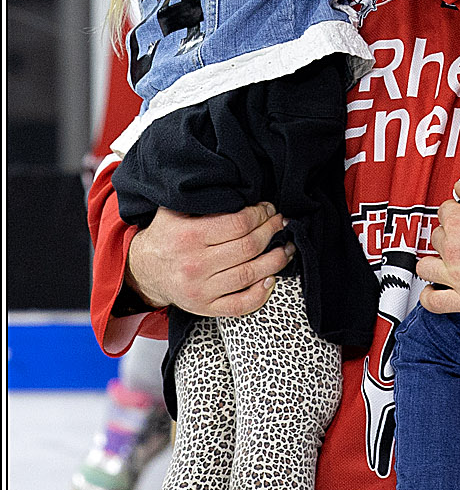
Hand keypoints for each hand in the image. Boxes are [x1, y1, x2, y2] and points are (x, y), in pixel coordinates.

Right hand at [126, 203, 294, 317]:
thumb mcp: (173, 210)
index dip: (261, 214)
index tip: (268, 209)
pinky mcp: (205, 308)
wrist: (143, 271)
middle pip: (249, 247)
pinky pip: (240, 305)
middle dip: (272, 231)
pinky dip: (261, 293)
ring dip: (276, 260)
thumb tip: (234, 182)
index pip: (239, 223)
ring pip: (250, 274)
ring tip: (286, 247)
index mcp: (189, 236)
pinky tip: (271, 278)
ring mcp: (201, 290)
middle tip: (280, 223)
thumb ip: (200, 198)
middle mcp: (195, 264)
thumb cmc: (165, 237)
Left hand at [416, 179, 459, 314]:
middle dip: (447, 236)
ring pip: (425, 267)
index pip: (442, 212)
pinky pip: (433, 301)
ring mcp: (456, 275)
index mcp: (459, 223)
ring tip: (444, 263)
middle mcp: (453, 248)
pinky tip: (433, 289)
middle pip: (435, 237)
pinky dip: (428, 296)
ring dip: (432, 263)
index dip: (454, 214)